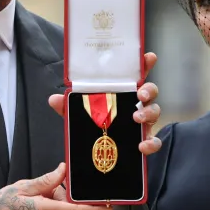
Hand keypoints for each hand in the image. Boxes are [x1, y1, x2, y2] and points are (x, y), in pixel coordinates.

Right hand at [0, 163, 109, 209]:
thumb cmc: (0, 208)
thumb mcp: (23, 187)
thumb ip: (47, 180)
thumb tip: (63, 170)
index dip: (96, 208)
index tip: (110, 205)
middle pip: (70, 206)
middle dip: (65, 193)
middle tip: (55, 182)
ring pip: (61, 209)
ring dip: (55, 197)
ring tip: (37, 189)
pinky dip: (49, 203)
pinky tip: (35, 197)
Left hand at [48, 51, 162, 155]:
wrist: (98, 152)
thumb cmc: (94, 123)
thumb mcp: (79, 113)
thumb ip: (68, 105)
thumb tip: (54, 99)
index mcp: (122, 92)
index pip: (136, 74)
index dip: (144, 64)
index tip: (149, 57)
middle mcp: (136, 104)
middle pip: (150, 90)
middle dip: (149, 89)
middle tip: (140, 94)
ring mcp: (143, 121)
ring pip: (155, 111)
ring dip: (149, 113)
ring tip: (137, 118)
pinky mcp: (145, 139)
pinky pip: (154, 141)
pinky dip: (151, 143)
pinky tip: (142, 145)